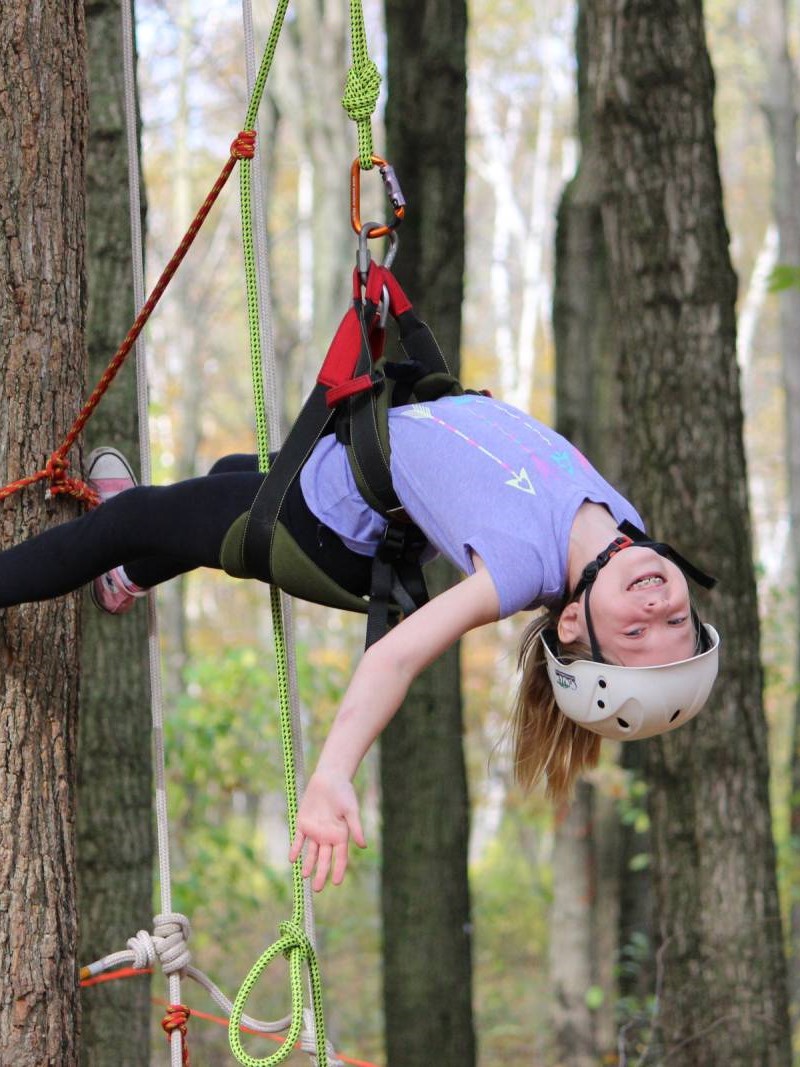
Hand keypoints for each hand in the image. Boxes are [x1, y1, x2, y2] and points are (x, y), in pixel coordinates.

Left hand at [288, 771, 366, 890]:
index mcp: (341, 835)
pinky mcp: (303, 824)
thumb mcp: (352, 810)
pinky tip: (293, 859)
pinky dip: (295, 849)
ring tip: (305, 876)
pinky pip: (298, 840)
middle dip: (321, 874)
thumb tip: (363, 846)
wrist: (330, 778)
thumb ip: (356, 828)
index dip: (339, 870)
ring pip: (311, 853)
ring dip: (308, 864)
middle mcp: (328, 837)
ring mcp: (315, 831)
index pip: (340, 857)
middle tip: (318, 888)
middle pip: (324, 859)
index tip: (337, 883)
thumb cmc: (344, 793)